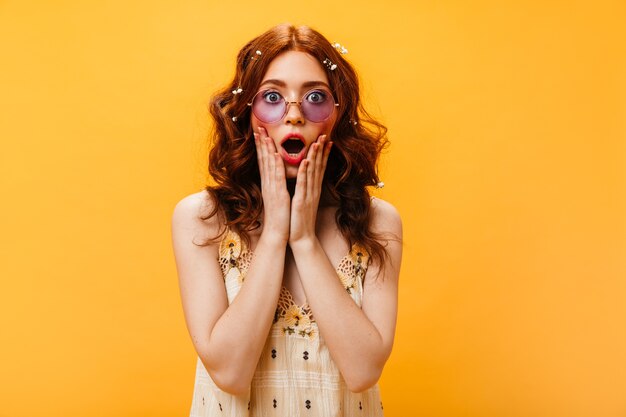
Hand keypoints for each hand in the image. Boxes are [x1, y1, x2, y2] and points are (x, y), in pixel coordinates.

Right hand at [254, 127, 290, 243]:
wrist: (277, 233)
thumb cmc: (279, 217)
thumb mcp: (277, 198)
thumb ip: (276, 186)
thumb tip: (276, 177)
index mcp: (268, 184)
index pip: (263, 162)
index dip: (261, 147)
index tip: (259, 133)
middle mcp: (268, 184)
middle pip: (263, 160)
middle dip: (261, 143)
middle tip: (259, 128)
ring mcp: (272, 189)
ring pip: (268, 165)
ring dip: (267, 149)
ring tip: (265, 135)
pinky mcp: (279, 195)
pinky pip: (277, 178)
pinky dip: (276, 166)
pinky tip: (275, 155)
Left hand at [289, 134, 332, 245]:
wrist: (301, 238)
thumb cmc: (300, 220)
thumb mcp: (305, 201)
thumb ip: (307, 190)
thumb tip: (307, 180)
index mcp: (313, 190)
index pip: (320, 168)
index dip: (324, 154)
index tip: (327, 140)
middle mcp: (313, 190)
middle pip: (319, 167)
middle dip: (321, 150)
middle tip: (325, 135)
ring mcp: (308, 195)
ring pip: (312, 172)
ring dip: (314, 156)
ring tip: (316, 142)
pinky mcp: (301, 201)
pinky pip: (303, 184)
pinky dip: (305, 172)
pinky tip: (306, 161)